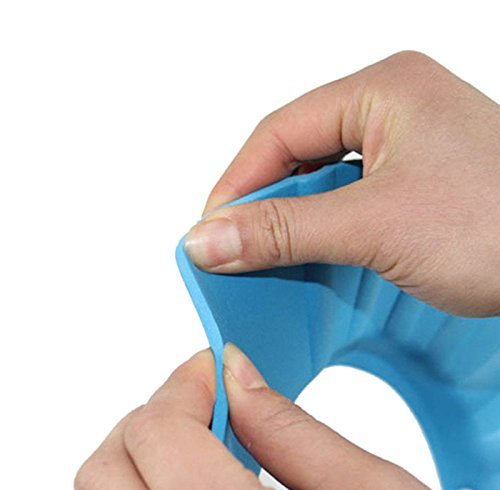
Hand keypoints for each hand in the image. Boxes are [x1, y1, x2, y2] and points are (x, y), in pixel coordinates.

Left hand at [75, 345, 439, 489]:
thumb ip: (296, 432)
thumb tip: (236, 372)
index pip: (160, 438)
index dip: (183, 384)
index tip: (213, 369)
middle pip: (107, 471)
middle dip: (156, 416)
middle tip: (207, 402)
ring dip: (147, 451)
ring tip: (205, 442)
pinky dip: (148, 486)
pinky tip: (198, 482)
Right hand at [184, 51, 499, 316]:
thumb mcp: (374, 226)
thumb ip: (284, 230)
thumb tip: (208, 239)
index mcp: (382, 89)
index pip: (278, 132)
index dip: (236, 183)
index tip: (209, 231)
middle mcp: (389, 110)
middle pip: (294, 154)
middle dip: (260, 204)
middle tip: (229, 249)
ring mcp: (401, 147)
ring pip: (317, 182)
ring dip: (288, 221)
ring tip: (261, 258)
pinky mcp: (409, 184)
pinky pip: (343, 202)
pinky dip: (319, 232)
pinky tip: (306, 257)